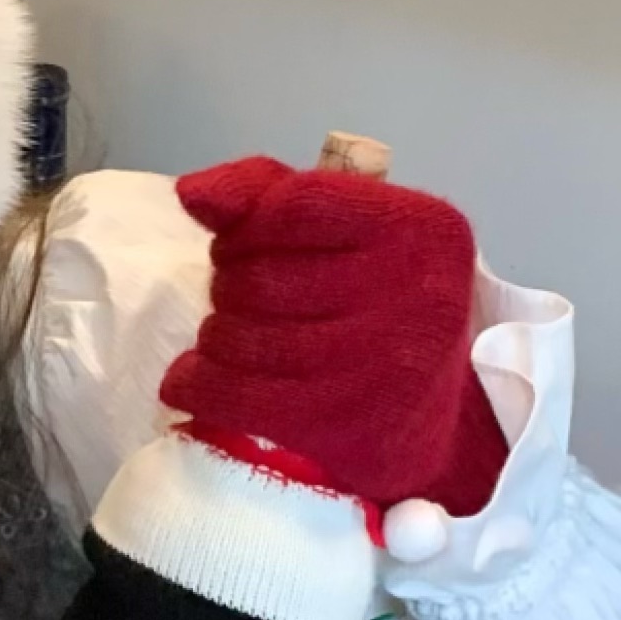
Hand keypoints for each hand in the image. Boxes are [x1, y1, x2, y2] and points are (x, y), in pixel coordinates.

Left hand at [158, 154, 509, 519]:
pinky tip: (198, 380)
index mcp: (424, 230)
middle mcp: (415, 296)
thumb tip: (194, 194)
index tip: (234, 244)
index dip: (244, 225)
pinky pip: (232, 393)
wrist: (426, 417)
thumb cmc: (379, 305)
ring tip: (237, 343)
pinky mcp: (343, 428)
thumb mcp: (353, 231)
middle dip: (229, 285)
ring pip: (239, 334)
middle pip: (259, 274)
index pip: (296, 204)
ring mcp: (380, 368)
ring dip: (217, 337)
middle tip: (246, 303)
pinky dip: (198, 383)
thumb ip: (272, 191)